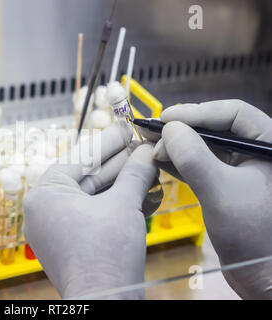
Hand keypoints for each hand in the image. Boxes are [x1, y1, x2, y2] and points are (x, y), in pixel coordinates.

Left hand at [23, 124, 157, 298]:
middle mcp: (46, 209)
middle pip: (87, 175)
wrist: (106, 302)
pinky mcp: (72, 239)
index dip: (108, 142)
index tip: (125, 128)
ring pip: (94, 194)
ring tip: (146, 163)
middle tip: (140, 145)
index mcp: (45, 195)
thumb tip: (147, 152)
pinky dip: (117, 201)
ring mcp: (58, 226)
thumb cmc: (104, 257)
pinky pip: (95, 211)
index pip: (80, 157)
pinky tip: (141, 187)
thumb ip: (135, 173)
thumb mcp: (123, 205)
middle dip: (119, 162)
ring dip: (122, 181)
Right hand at [148, 100, 271, 298]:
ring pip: (206, 146)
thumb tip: (170, 130)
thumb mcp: (221, 191)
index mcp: (269, 145)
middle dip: (183, 130)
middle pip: (216, 128)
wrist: (261, 274)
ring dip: (178, 146)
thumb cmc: (253, 234)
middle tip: (153, 133)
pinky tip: (160, 161)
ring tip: (151, 146)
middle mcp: (256, 152)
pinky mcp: (227, 186)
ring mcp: (242, 170)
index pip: (234, 113)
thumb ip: (195, 158)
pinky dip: (180, 162)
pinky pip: (201, 165)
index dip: (198, 112)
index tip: (167, 118)